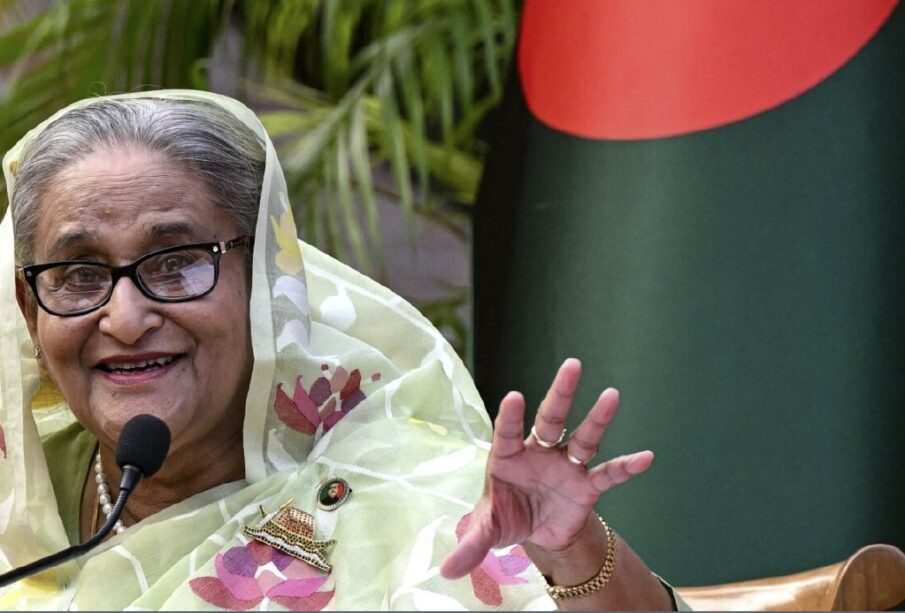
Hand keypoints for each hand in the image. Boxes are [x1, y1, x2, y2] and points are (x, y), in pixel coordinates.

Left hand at [440, 358, 652, 578]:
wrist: (536, 533)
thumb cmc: (506, 517)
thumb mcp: (487, 531)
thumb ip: (470, 544)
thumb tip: (446, 571)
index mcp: (508, 456)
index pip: (508, 432)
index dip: (511, 416)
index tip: (514, 396)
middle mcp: (539, 452)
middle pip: (550, 418)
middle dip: (561, 393)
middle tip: (572, 365)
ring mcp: (565, 466)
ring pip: (582, 437)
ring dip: (597, 417)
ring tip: (612, 394)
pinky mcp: (586, 485)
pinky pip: (608, 473)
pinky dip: (626, 467)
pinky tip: (645, 457)